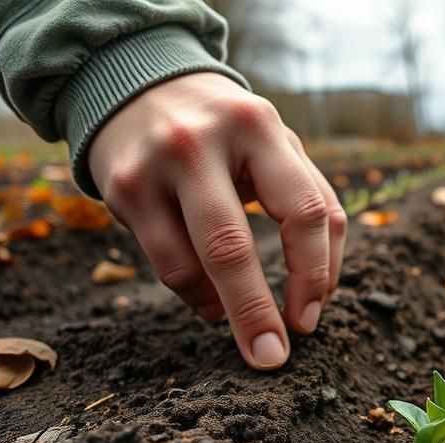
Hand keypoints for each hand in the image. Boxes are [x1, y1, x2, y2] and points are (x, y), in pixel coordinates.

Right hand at [88, 72, 345, 369]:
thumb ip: (311, 200)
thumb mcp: (275, 145)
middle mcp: (203, 142)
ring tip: (239, 318)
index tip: (311, 319)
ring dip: (224, 307)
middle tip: (272, 358)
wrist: (135, 81)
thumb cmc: (229, 132)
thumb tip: (324, 289)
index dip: (314, 273)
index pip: (305, 211)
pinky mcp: (120, 189)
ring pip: (192, 263)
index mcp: (260, 127)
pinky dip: (195, 295)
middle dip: (256, 312)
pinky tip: (210, 300)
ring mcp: (154, 165)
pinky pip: (165, 264)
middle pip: (233, 246)